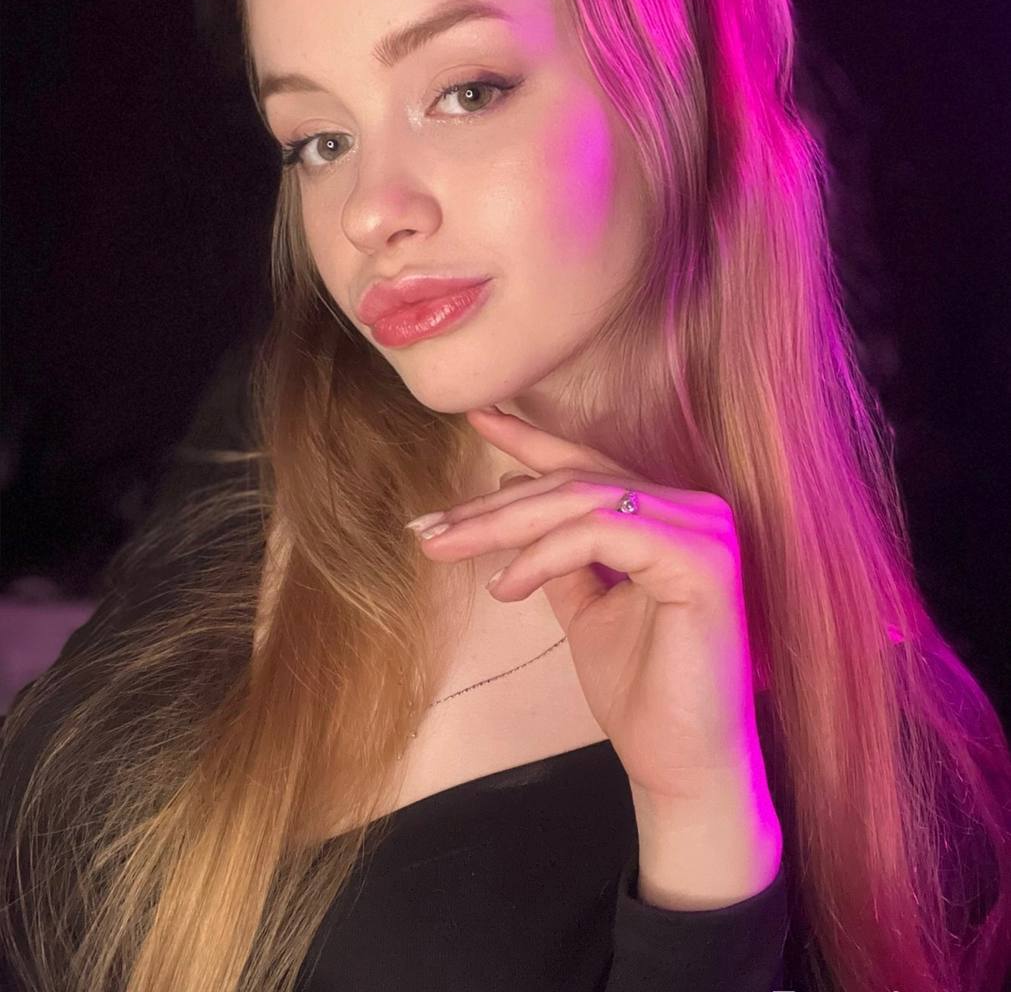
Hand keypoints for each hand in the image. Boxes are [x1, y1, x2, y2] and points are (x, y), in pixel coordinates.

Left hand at [410, 407, 771, 806]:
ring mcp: (704, 530)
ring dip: (502, 524)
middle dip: (491, 504)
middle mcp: (694, 510)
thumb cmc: (641, 693)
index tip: (474, 418)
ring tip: (445, 548)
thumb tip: (515, 502)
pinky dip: (543, 555)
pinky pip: (600, 534)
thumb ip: (560, 556)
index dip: (529, 438)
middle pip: (573, 483)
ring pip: (580, 502)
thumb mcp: (586, 609)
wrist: (683, 768)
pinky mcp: (700, 560)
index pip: (588, 464)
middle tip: (428, 526)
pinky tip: (504, 586)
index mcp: (669, 516)